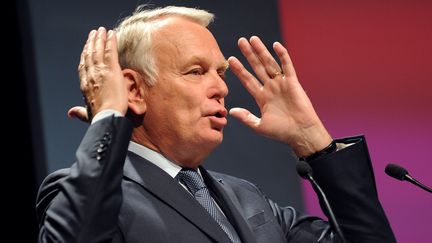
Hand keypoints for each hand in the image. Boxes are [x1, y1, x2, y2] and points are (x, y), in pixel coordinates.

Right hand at [69, 27, 127, 121]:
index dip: (84, 55)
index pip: (83, 66)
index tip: (86, 48)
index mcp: (85, 85)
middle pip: (89, 55)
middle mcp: (90, 75)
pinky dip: (110, 41)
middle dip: (91, 43)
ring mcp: (100, 71)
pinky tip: (112, 34)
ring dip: (100, 38)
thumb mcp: (87, 114)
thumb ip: (80, 112)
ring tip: (101, 30)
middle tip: (94, 34)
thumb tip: (71, 113)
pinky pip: (110, 51)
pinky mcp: (112, 69)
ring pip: (98, 50)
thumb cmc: (99, 117)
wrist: (107, 116)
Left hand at [228, 36, 331, 156]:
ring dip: (261, 51)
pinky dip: (282, 55)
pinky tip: (275, 45)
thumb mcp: (259, 126)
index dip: (239, 70)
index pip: (248, 80)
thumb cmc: (281, 132)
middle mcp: (270, 88)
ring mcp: (281, 84)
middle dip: (249, 55)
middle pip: (257, 67)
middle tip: (241, 41)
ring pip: (269, 64)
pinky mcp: (293, 82)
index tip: (230, 60)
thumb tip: (231, 111)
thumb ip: (246, 117)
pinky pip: (287, 66)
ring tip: (253, 39)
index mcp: (262, 97)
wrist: (301, 133)